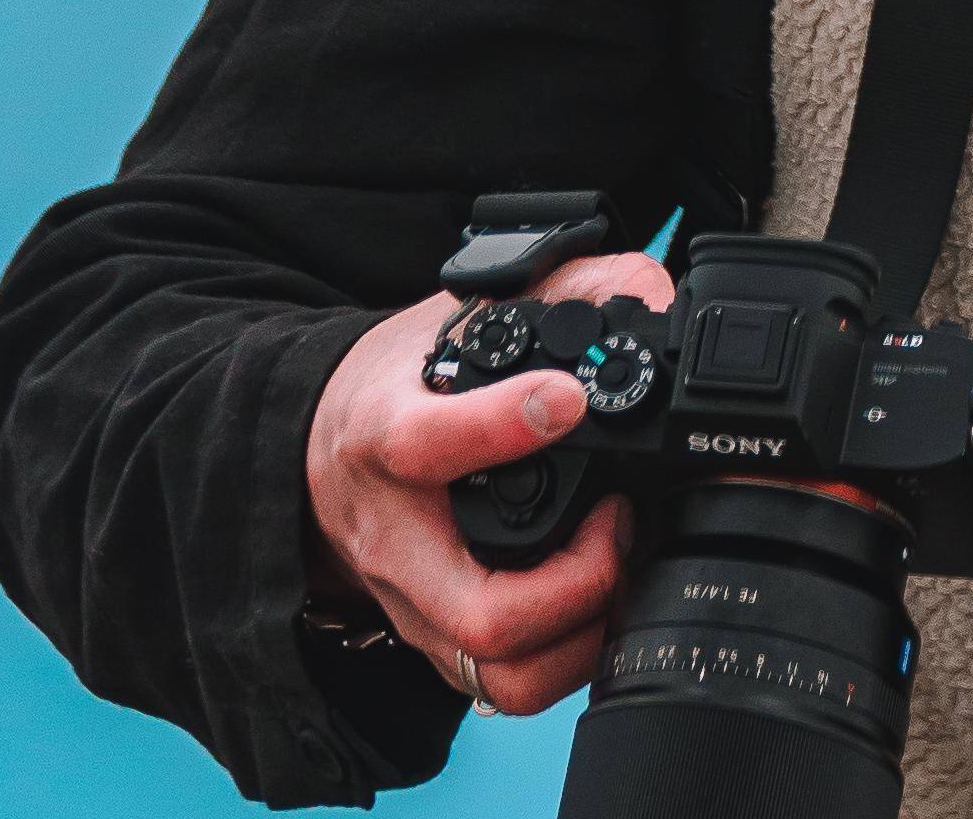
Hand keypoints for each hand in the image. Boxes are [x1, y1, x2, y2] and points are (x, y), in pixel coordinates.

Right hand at [304, 251, 673, 716]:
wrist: (320, 447)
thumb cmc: (406, 378)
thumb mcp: (468, 308)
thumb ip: (566, 288)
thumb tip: (651, 297)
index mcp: (386, 435)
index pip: (425, 443)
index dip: (500, 424)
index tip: (567, 399)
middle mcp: (396, 539)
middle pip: (478, 609)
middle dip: (577, 582)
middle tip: (620, 516)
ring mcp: (413, 605)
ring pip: (499, 671)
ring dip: (583, 629)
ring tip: (619, 559)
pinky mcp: (434, 644)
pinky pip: (506, 685)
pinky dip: (570, 654)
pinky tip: (602, 595)